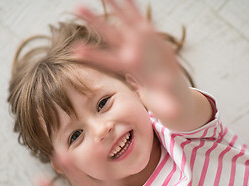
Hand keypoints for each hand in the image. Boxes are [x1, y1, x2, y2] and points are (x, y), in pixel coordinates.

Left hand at [75, 0, 182, 118]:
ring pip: (122, 19)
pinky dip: (131, 5)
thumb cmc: (164, 93)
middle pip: (109, 34)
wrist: (165, 81)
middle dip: (94, 21)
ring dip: (112, 5)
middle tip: (76, 7)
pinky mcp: (148, 32)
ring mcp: (138, 39)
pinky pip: (138, 15)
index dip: (93, 55)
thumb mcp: (167, 100)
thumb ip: (168, 105)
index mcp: (130, 66)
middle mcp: (130, 49)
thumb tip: (173, 111)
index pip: (108, 60)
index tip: (74, 49)